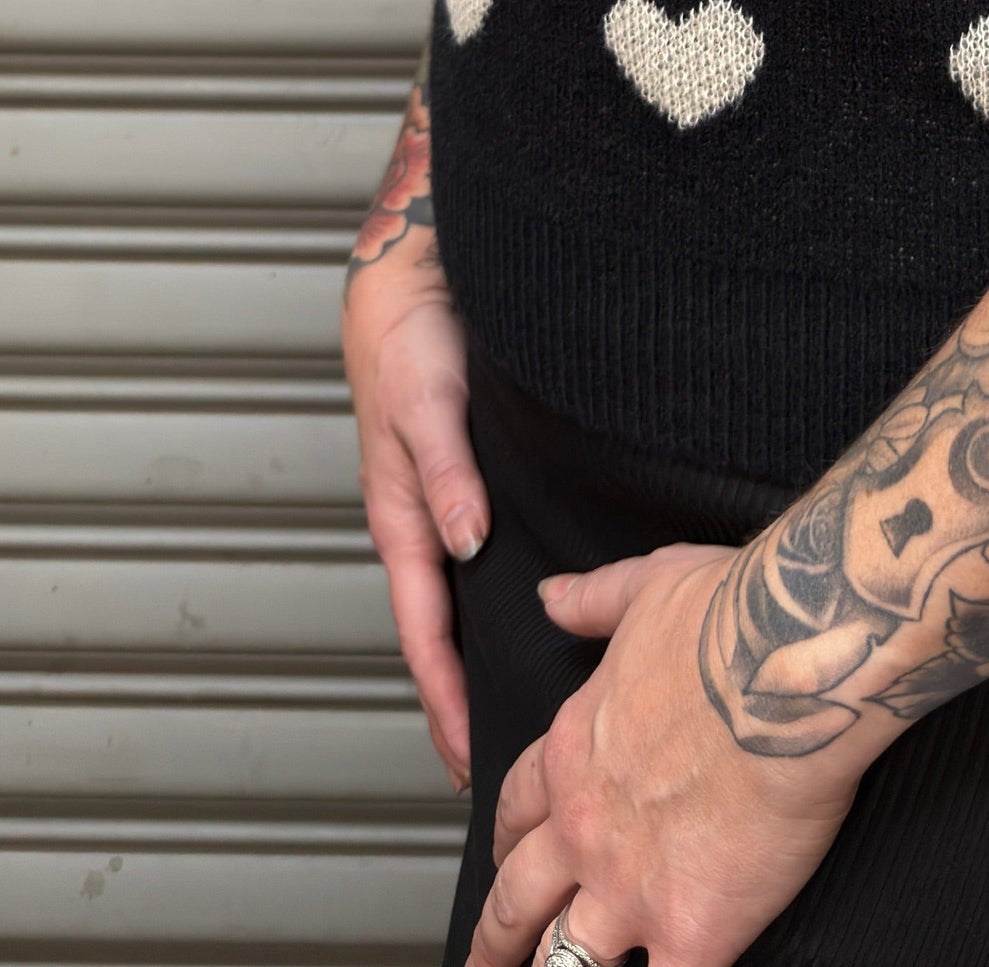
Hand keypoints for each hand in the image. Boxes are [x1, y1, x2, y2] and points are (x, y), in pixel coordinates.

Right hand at [342, 239, 487, 787]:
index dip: (444, 696)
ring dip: (479, 655)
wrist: (411, 279)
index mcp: (402, 518)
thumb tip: (466, 544)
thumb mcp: (428, 404)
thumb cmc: (409, 338)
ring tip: (516, 708)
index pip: (423, 631)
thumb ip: (447, 472)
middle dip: (459, 699)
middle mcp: (423, 521)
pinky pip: (480, 557)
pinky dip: (494, 601)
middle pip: (440, 631)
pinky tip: (531, 613)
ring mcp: (444, 503)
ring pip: (461, 599)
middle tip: (497, 764)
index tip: (466, 757)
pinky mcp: (469, 478)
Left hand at [467, 545, 864, 966]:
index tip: (508, 852)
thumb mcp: (649, 586)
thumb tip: (556, 597)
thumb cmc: (734, 618)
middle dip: (497, 937)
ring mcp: (632, 890)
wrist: (791, 665)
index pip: (518, 807)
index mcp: (576, 750)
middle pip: (517, 901)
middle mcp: (587, 828)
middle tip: (487, 960)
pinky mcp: (693, 931)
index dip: (509, 837)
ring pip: (564, 962)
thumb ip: (595, 600)